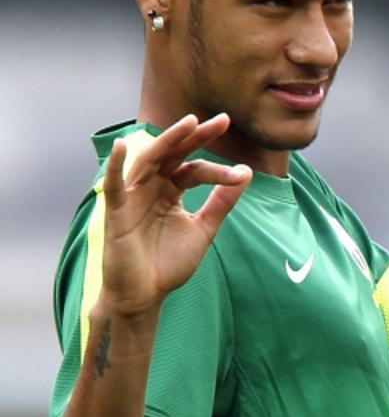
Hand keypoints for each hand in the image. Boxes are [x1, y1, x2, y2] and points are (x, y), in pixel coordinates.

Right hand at [99, 114, 250, 316]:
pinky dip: (115, 165)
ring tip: (189, 123)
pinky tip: (122, 146)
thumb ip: (221, 203)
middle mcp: (152, 187)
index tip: (244, 172)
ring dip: (168, 141)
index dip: (220, 170)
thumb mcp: (203, 229)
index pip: (195, 170)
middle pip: (174, 155)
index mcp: (172, 191)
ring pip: (150, 161)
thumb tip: (246, 173)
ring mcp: (133, 197)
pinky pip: (113, 185)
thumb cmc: (169, 264)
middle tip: (222, 120)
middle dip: (196, 137)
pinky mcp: (116, 212)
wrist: (145, 296)